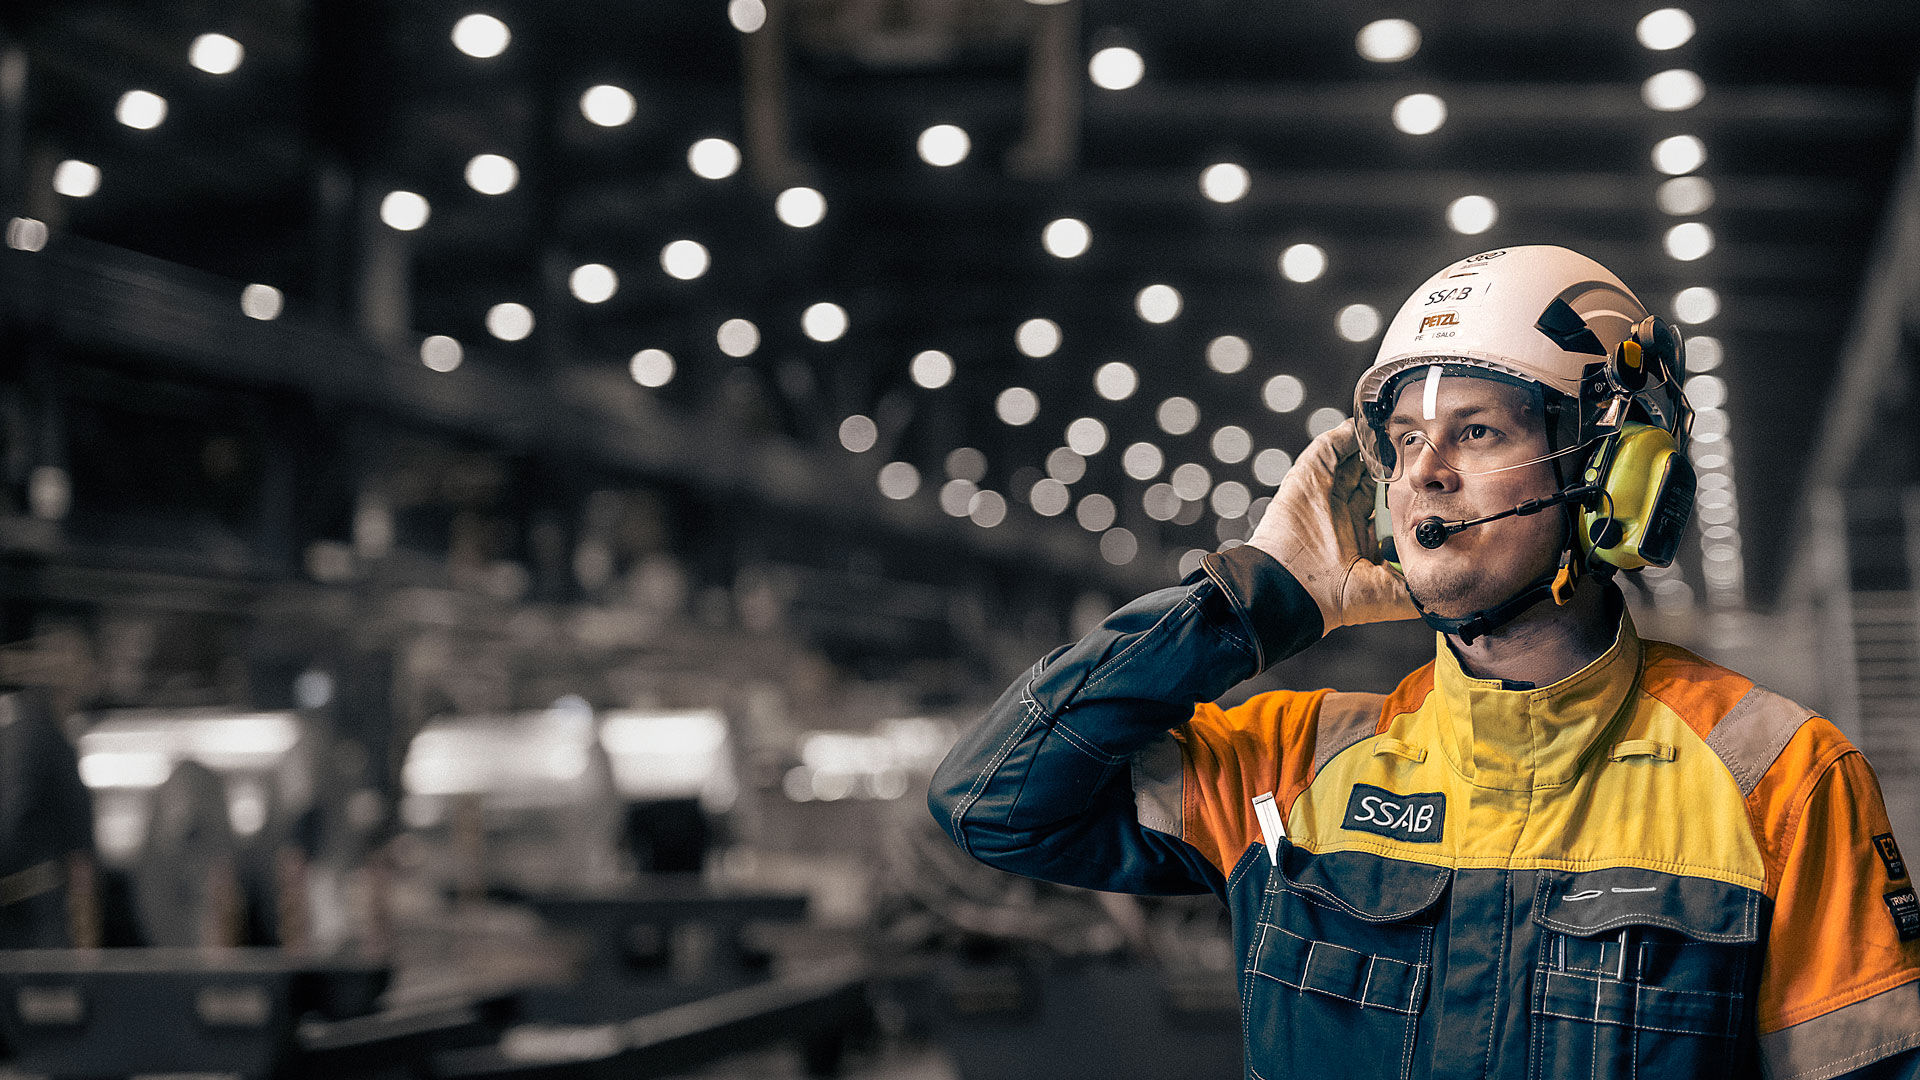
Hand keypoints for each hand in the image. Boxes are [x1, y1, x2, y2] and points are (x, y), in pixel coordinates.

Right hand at [1246, 422, 1419, 633]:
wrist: (1294, 591)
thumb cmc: (1334, 599)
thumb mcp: (1388, 595)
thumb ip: (1416, 586)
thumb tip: (1448, 585)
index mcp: (1361, 536)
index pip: (1387, 504)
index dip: (1407, 489)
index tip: (1429, 478)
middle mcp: (1343, 512)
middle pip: (1370, 477)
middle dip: (1391, 461)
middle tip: (1414, 444)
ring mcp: (1324, 493)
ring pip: (1351, 459)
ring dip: (1371, 444)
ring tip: (1393, 427)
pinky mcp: (1307, 478)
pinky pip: (1329, 448)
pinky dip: (1346, 434)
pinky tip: (1366, 424)